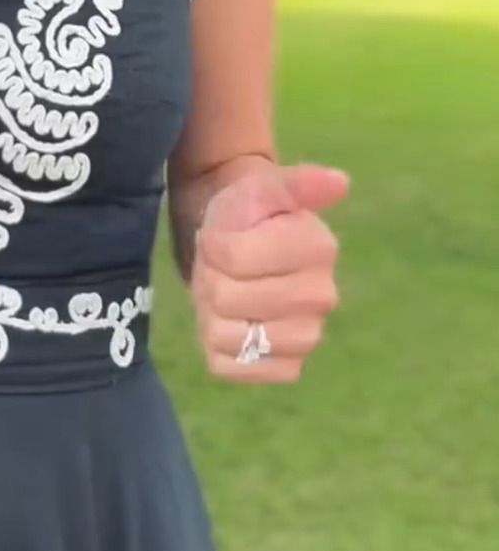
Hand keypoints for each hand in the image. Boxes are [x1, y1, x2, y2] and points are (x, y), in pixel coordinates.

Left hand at [191, 162, 349, 383]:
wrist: (239, 244)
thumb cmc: (249, 212)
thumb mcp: (262, 185)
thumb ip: (296, 182)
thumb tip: (340, 181)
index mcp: (319, 248)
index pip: (231, 258)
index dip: (213, 245)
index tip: (222, 235)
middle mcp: (321, 298)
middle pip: (226, 299)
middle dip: (210, 278)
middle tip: (222, 266)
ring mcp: (307, 337)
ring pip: (226, 337)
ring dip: (210, 313)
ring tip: (225, 291)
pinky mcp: (287, 368)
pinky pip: (231, 368)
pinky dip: (217, 347)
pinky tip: (232, 324)